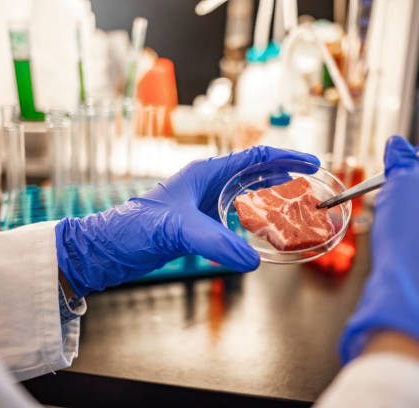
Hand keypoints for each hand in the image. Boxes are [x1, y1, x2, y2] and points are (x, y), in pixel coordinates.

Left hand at [55, 146, 319, 296]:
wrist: (106, 249)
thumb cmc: (133, 227)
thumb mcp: (177, 229)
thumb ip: (216, 241)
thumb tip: (252, 260)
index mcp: (205, 173)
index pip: (255, 157)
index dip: (287, 158)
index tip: (312, 163)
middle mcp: (206, 184)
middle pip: (255, 173)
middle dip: (283, 178)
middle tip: (308, 190)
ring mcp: (202, 204)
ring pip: (245, 196)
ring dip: (269, 200)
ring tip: (291, 210)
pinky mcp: (197, 224)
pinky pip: (233, 218)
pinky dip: (252, 223)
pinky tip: (259, 235)